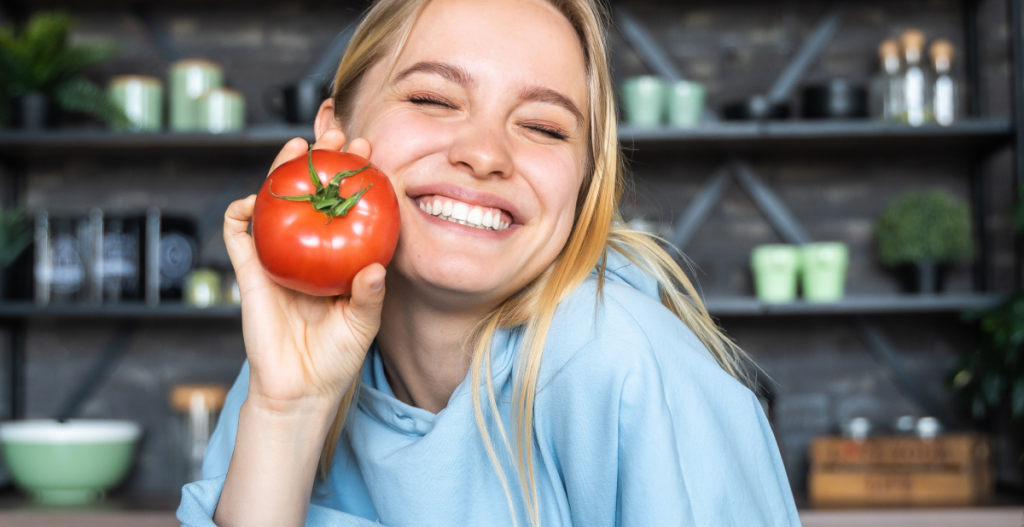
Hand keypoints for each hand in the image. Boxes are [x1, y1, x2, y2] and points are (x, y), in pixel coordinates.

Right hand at [224, 130, 381, 415]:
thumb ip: (369, 296)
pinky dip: (240, 215)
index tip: (368, 151)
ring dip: (280, 172)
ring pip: (275, 204)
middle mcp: (308, 251)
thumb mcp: (362, 324)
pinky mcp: (250, 274)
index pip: (346, 204)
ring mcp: (278, 258)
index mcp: (338, 256)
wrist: (300, 389)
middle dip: (320, 159)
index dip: (354, 176)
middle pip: (311, 193)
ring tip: (295, 148)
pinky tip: (253, 199)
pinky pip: (239, 237)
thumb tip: (374, 269)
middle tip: (335, 132)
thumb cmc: (337, 356)